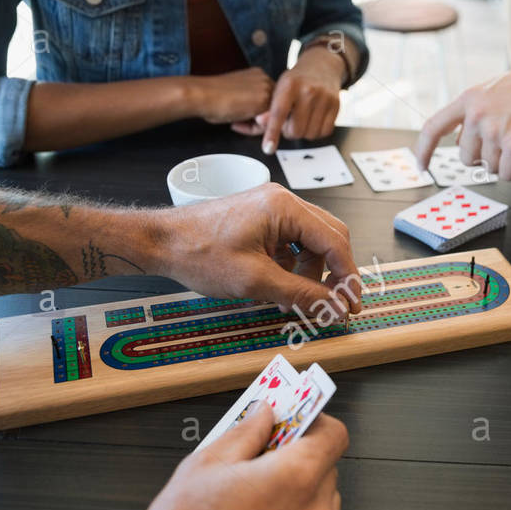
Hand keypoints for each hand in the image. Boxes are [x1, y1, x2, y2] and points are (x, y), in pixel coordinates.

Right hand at [102, 407, 348, 509]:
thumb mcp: (203, 466)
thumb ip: (245, 432)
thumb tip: (266, 413)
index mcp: (294, 479)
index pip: (334, 435)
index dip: (315, 423)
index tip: (294, 422)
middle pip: (328, 469)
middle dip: (301, 459)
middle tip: (262, 461)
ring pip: (322, 504)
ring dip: (300, 495)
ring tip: (254, 501)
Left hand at [150, 182, 361, 314]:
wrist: (159, 242)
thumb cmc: (199, 253)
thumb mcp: (256, 281)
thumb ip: (302, 294)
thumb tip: (336, 308)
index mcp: (285, 207)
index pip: (335, 242)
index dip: (348, 277)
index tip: (351, 305)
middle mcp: (282, 201)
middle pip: (329, 237)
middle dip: (333, 273)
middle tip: (335, 305)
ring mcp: (271, 208)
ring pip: (311, 242)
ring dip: (312, 272)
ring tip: (297, 299)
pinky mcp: (260, 219)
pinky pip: (291, 242)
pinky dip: (293, 266)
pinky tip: (280, 286)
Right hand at [187, 68, 274, 124]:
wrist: (201, 94)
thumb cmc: (211, 97)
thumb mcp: (236, 96)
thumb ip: (250, 102)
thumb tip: (259, 117)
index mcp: (257, 75)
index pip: (265, 100)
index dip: (253, 114)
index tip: (238, 118)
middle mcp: (264, 78)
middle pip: (270, 108)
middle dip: (256, 120)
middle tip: (238, 124)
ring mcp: (266, 88)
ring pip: (270, 116)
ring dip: (255, 125)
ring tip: (235, 123)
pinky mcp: (265, 101)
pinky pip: (267, 123)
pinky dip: (253, 129)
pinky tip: (236, 123)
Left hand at [236, 46, 343, 151]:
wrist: (321, 66)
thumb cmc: (296, 81)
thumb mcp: (279, 89)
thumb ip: (269, 108)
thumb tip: (259, 122)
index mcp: (289, 85)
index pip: (279, 113)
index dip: (272, 133)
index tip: (268, 148)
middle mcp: (308, 91)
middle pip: (295, 130)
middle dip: (289, 132)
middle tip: (289, 123)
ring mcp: (324, 98)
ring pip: (310, 134)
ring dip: (303, 132)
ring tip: (301, 119)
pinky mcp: (336, 105)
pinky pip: (324, 132)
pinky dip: (317, 131)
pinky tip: (313, 120)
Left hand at [414, 59, 510, 180]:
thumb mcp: (499, 89)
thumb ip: (477, 110)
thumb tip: (461, 141)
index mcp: (471, 98)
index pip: (434, 127)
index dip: (424, 149)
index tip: (422, 165)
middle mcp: (478, 114)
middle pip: (467, 157)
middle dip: (485, 157)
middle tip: (508, 140)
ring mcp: (497, 131)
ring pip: (489, 168)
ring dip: (507, 161)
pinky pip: (508, 174)